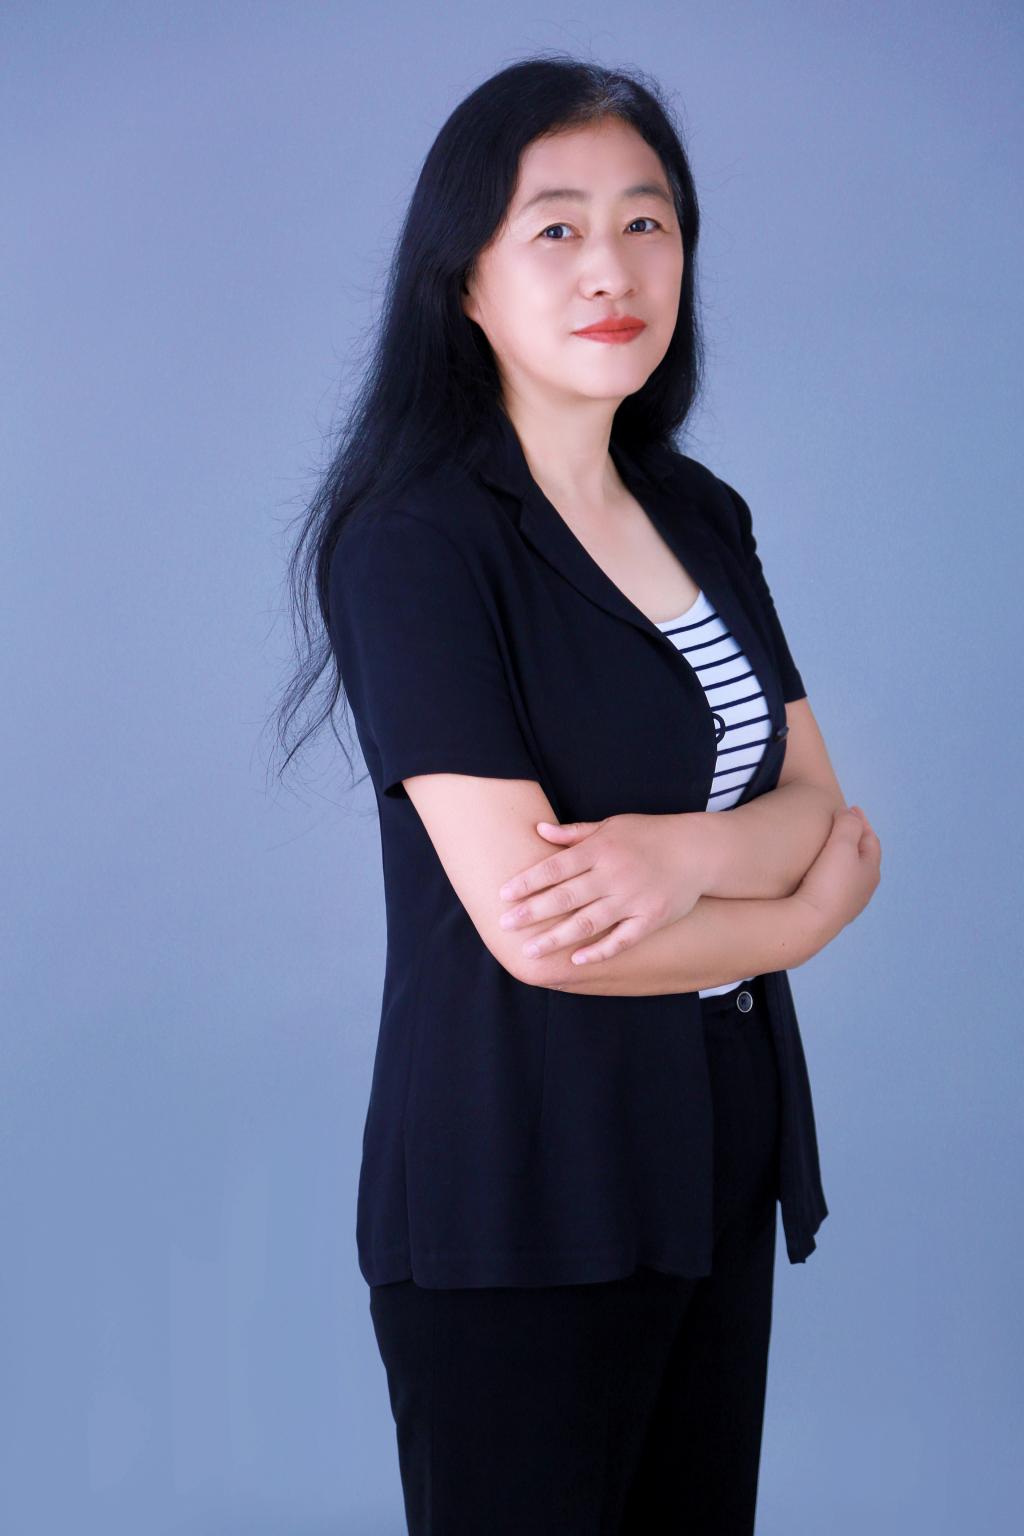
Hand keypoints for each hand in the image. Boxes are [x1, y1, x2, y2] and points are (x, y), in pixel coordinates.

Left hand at [496, 812, 711, 966]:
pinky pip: (622, 939)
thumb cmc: (649, 835)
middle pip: (566, 897)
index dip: (528, 882)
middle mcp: (614, 875)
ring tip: (529, 950)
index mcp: (600, 849)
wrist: (698, 850)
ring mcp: (633, 899)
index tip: (503, 894)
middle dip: (532, 912)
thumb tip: (538, 829)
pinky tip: (576, 959)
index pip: (556, 867)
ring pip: (588, 922)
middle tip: (504, 924)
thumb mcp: (611, 825)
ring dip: (556, 937)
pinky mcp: (651, 919)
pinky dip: (599, 951)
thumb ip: (574, 833)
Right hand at [792, 805, 881, 947]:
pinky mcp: (831, 913)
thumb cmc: (829, 882)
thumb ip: (849, 824)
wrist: (811, 922)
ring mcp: (848, 903)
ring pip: (850, 875)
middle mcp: (864, 888)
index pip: (871, 839)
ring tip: (831, 849)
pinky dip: (832, 875)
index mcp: (871, 870)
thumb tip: (849, 814)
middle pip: (864, 858)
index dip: (862, 822)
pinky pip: (835, 888)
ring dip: (843, 859)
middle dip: (855, 839)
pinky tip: (820, 875)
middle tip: (843, 825)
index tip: (851, 808)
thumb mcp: (843, 845)